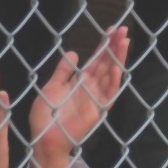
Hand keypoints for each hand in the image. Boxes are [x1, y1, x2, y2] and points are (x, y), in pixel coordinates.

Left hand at [29, 25, 129, 167]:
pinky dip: (113, 82)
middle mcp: (92, 88)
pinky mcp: (97, 111)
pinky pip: (108, 95)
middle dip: (115, 47)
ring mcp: (96, 99)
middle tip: (123, 30)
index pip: (97, 59)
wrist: (44, 137)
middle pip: (107, 63)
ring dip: (118, 59)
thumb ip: (63, 71)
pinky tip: (117, 68)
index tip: (113, 30)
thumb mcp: (52, 86)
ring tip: (124, 42)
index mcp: (82, 81)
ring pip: (111, 75)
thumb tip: (74, 54)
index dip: (104, 45)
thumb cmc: (46, 115)